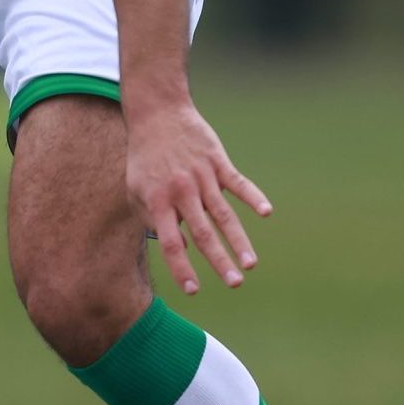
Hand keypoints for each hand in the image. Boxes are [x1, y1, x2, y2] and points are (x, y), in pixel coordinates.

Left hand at [125, 101, 273, 293]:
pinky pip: (238, 182)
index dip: (181, 267)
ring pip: (224, 214)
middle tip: (234, 284)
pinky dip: (253, 196)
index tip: (194, 290)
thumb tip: (178, 247)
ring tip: (251, 264)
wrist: (158, 114)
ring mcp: (202, 176)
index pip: (170, 243)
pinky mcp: (217, 161)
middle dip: (219, 261)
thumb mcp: (136, 190)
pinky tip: (266, 212)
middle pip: (202, 233)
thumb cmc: (145, 159)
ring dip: (239, 240)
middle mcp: (181, 191)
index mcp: (159, 202)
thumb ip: (153, 219)